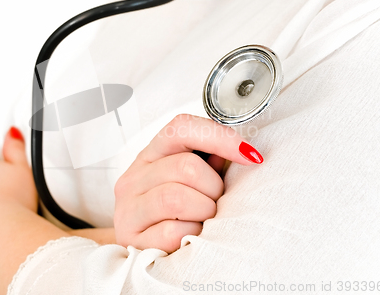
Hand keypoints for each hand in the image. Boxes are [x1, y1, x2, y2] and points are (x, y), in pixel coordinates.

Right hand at [114, 114, 262, 252]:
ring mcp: (128, 208)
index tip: (250, 155)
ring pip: (176, 198)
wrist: (143, 251)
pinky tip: (190, 237)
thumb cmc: (173, 213)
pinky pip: (171, 232)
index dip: (220, 137)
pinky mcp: (131, 238)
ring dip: (203, 211)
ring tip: (205, 219)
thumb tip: (242, 151)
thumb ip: (210, 163)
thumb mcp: (188, 182)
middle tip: (216, 201)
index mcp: (150, 155)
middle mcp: (134, 178)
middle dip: (213, 187)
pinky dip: (190, 235)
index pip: (180, 128)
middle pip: (185, 166)